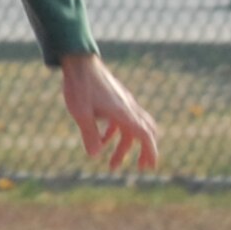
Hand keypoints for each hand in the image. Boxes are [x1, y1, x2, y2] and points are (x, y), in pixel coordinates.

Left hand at [60, 53, 158, 172]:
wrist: (79, 61)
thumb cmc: (80, 86)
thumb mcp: (80, 112)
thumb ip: (89, 134)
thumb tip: (95, 155)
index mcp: (123, 112)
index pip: (144, 135)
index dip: (150, 151)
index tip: (151, 167)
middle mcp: (128, 107)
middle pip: (144, 132)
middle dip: (143, 151)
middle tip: (140, 168)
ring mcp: (122, 103)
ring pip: (131, 128)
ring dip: (124, 147)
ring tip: (112, 164)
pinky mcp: (115, 99)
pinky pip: (120, 120)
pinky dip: (115, 134)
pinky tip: (101, 141)